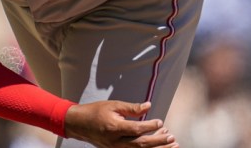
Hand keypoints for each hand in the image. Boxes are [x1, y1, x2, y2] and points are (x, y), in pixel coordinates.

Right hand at [64, 101, 178, 147]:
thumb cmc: (95, 112)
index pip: (136, 129)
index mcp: (114, 128)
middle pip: (141, 145)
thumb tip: (148, 106)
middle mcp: (115, 141)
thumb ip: (131, 107)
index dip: (150, 126)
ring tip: (171, 145)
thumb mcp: (113, 105)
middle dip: (159, 142)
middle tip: (171, 137)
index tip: (160, 122)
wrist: (79, 124)